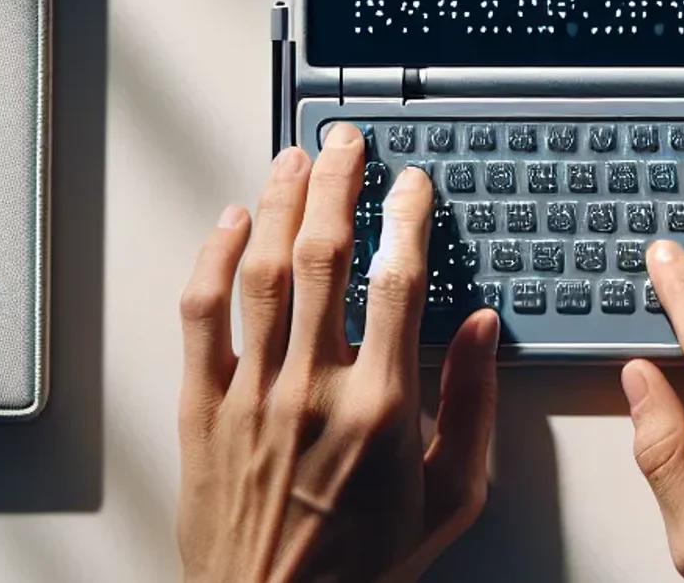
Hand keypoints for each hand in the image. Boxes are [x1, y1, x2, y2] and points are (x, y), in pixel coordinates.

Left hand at [177, 126, 499, 582]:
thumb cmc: (363, 564)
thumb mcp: (449, 496)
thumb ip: (473, 407)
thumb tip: (481, 330)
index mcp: (381, 408)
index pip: (397, 282)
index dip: (406, 219)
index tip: (412, 185)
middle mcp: (312, 389)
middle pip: (325, 257)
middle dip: (338, 185)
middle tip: (347, 143)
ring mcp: (251, 394)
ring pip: (263, 272)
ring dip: (281, 204)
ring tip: (295, 159)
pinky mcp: (204, 407)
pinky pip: (202, 315)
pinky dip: (215, 260)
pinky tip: (233, 223)